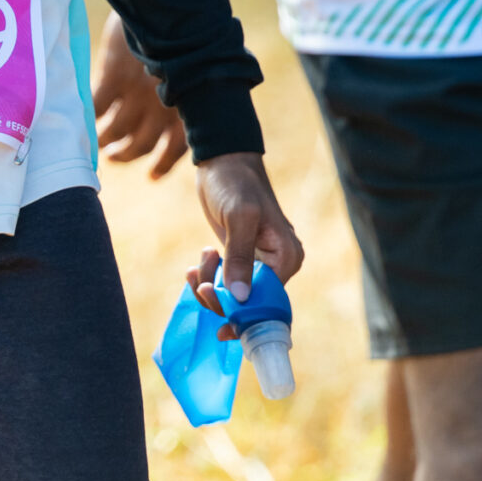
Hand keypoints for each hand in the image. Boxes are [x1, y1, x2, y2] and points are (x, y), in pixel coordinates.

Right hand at [92, 13, 188, 178]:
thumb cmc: (188, 24)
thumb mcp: (198, 59)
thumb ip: (189, 85)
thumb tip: (185, 99)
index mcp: (189, 105)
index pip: (176, 148)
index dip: (162, 164)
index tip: (152, 175)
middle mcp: (164, 105)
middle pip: (140, 145)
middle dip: (126, 155)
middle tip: (114, 157)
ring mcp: (137, 93)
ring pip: (115, 132)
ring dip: (105, 141)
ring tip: (98, 142)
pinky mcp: (114, 77)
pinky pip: (96, 107)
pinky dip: (88, 117)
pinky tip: (83, 118)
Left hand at [187, 152, 304, 330]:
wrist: (221, 160)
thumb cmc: (235, 183)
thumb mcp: (239, 216)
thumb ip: (240, 256)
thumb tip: (240, 298)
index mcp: (287, 257)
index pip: (270, 302)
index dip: (244, 315)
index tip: (219, 320)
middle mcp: (277, 264)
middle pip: (251, 303)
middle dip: (221, 300)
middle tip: (198, 284)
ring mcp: (257, 262)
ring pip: (233, 295)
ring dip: (209, 287)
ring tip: (196, 264)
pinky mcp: (238, 258)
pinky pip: (224, 281)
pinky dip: (207, 278)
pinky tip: (194, 265)